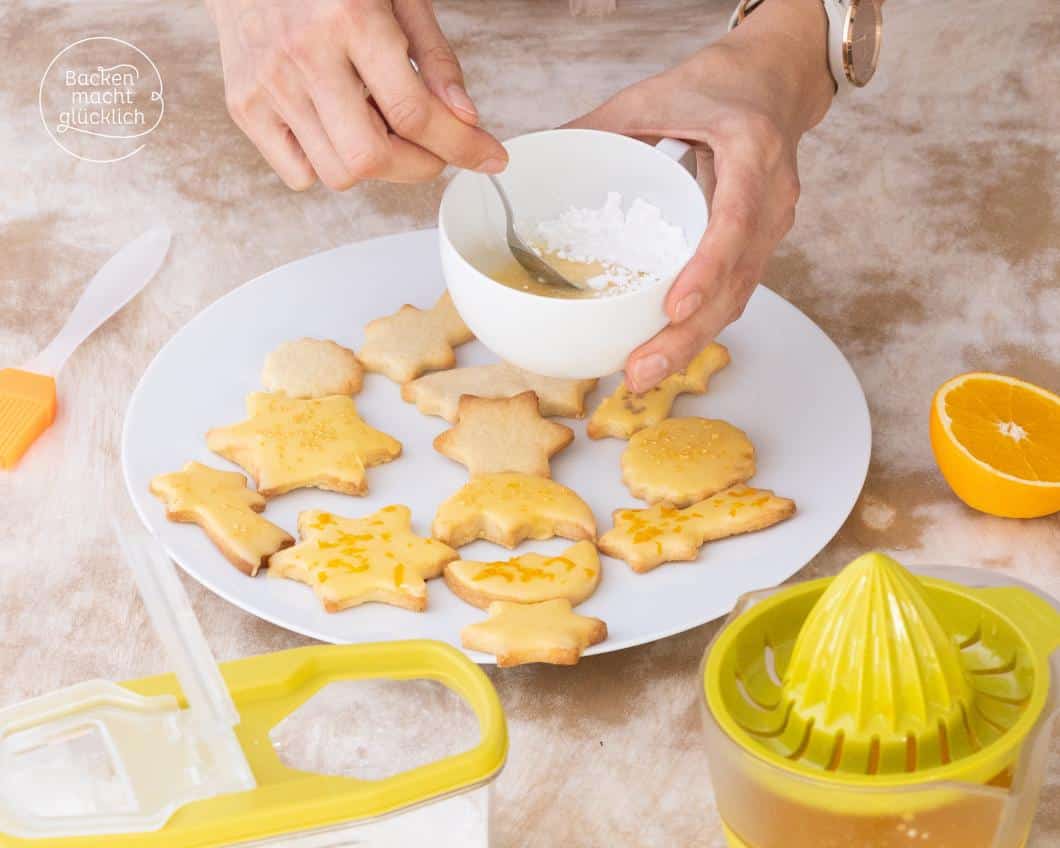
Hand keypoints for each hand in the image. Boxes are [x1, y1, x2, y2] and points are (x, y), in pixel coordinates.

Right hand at [206, 0, 507, 189]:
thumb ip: (434, 57)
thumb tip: (464, 119)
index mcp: (350, 19)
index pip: (415, 112)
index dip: (462, 146)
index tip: (488, 158)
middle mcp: (304, 55)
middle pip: (372, 157)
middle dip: (419, 166)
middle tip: (433, 149)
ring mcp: (268, 85)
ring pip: (337, 174)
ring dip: (375, 168)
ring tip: (380, 127)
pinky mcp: (244, 106)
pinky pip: (299, 174)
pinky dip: (329, 166)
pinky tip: (338, 129)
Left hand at [568, 0, 834, 391]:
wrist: (776, 79)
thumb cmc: (719, 85)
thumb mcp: (654, 94)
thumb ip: (598, 126)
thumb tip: (529, 154)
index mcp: (752, 152)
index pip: (734, 220)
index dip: (707, 270)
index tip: (674, 308)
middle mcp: (772, 197)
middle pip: (737, 281)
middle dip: (690, 335)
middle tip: (641, 370)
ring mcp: (772, 226)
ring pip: (738, 297)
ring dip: (692, 342)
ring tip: (644, 374)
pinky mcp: (760, 244)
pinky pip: (734, 292)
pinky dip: (702, 324)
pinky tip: (666, 349)